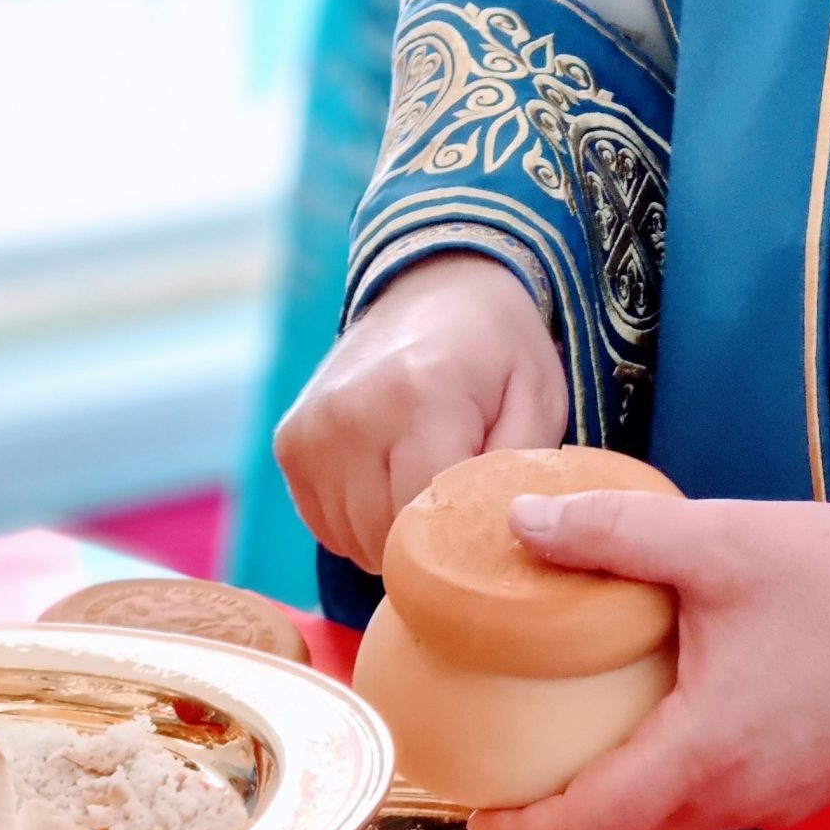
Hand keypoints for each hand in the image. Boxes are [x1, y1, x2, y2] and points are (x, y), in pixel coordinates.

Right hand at [274, 252, 567, 573]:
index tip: (489, 526)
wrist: (437, 286)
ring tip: (428, 480)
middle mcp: (352, 413)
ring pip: (354, 542)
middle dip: (432, 542)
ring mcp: (312, 430)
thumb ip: (519, 474)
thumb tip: (498, 541)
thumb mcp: (538, 398)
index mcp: (421, 396)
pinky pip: (327, 527)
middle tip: (463, 499)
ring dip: (394, 535)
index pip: (429, 520)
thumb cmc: (498, 349)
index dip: (464, 541)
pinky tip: (393, 478)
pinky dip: (363, 523)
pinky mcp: (290, 444)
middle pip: (388, 539)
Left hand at [467, 493, 829, 829]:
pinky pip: (724, 805)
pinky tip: (666, 738)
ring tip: (577, 763)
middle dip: (563, 829)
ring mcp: (782, 799)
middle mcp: (741, 795)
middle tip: (514, 792)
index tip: (477, 811)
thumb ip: (613, 533)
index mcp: (704, 752)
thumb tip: (524, 525)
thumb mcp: (715, 540)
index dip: (525, 829)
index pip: (591, 822)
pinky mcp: (812, 784)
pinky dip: (676, 793)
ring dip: (622, 812)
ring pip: (678, 826)